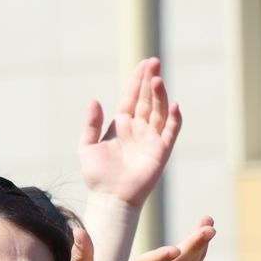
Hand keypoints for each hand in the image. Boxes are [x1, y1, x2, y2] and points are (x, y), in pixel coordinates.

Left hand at [78, 58, 182, 207]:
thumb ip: (91, 123)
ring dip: (160, 95)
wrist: (109, 199)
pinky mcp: (160, 152)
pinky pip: (170, 132)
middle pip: (147, 99)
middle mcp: (138, 130)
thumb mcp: (87, 146)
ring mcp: (151, 139)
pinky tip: (173, 105)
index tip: (144, 64)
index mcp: (121, 126)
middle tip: (155, 61)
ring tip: (157, 79)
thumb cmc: (97, 176)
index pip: (132, 97)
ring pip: (158, 111)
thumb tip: (95, 100)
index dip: (137, 80)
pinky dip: (173, 119)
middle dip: (150, 80)